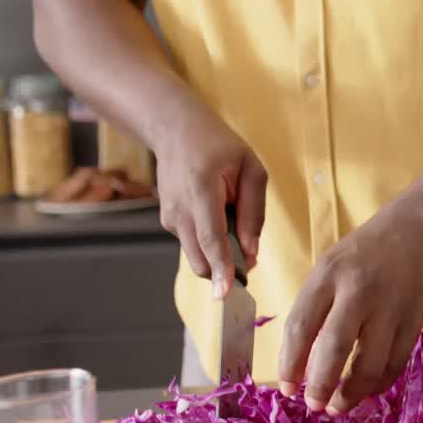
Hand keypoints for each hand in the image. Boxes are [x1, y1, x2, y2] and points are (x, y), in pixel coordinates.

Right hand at [154, 104, 267, 298]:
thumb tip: (252, 251)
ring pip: (196, 257)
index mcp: (201, 189)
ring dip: (218, 258)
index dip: (221, 267)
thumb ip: (254, 211)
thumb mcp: (250, 168)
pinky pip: (194, 245)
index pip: (211, 237)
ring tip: (236, 230)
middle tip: (250, 263)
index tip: (226, 292)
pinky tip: (219, 220)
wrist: (175, 130)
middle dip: (225, 272)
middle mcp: (179, 208)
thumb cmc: (218, 146)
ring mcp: (169, 217)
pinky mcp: (168, 222)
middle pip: (200, 258)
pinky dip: (210, 246)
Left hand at [278, 201, 422, 414]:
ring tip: (338, 407)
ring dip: (352, 393)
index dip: (290, 364)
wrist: (416, 230)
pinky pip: (396, 362)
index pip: (301, 326)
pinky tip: (367, 391)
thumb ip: (314, 308)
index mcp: (328, 276)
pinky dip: (380, 383)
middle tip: (314, 406)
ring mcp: (391, 307)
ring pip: (371, 363)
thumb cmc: (362, 254)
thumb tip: (300, 363)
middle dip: (321, 385)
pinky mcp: (416, 319)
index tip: (287, 389)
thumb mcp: (328, 268)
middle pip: (335, 348)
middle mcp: (359, 291)